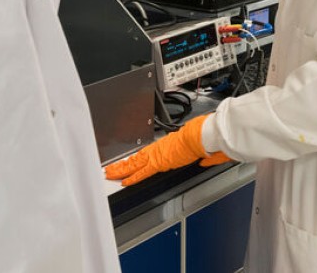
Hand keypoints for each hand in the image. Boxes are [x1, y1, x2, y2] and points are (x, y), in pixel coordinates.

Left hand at [104, 115, 230, 186]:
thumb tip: (206, 161)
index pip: (149, 154)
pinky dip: (132, 176)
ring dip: (122, 169)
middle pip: (137, 158)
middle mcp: (161, 148)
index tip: (132, 162)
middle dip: (124, 164)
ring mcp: (158, 154)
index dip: (139, 159)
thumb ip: (204, 157)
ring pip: (135, 163)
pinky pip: (142, 171)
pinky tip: (124, 181)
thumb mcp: (204, 148)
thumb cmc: (204, 136)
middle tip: (111, 168)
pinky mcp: (159, 162)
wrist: (202, 135)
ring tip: (110, 174)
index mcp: (170, 145)